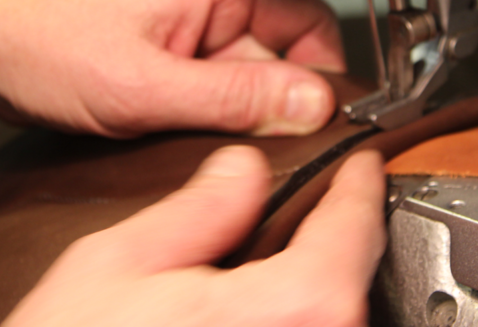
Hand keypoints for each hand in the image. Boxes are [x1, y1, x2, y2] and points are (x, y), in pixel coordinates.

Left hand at [0, 0, 343, 159]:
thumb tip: (311, 104)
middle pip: (278, 46)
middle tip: (228, 130)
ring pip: (243, 63)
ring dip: (224, 100)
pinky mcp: (167, 28)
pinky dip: (199, 98)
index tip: (310, 123)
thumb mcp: (148, 86)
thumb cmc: (37, 39)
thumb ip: (238, 99)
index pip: (310, 20)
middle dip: (259, 95)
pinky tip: (165, 111)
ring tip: (175, 113)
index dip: (316, 77)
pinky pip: (210, 68)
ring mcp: (186, 1)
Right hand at [3, 146, 386, 326]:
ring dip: (327, 282)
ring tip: (297, 248)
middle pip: (354, 280)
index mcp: (291, 311)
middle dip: (346, 234)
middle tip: (333, 200)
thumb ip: (195, 210)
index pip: (353, 230)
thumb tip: (240, 171)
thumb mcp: (116, 267)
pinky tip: (266, 309)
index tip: (361, 166)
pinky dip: (303, 317)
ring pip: (340, 318)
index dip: (357, 187)